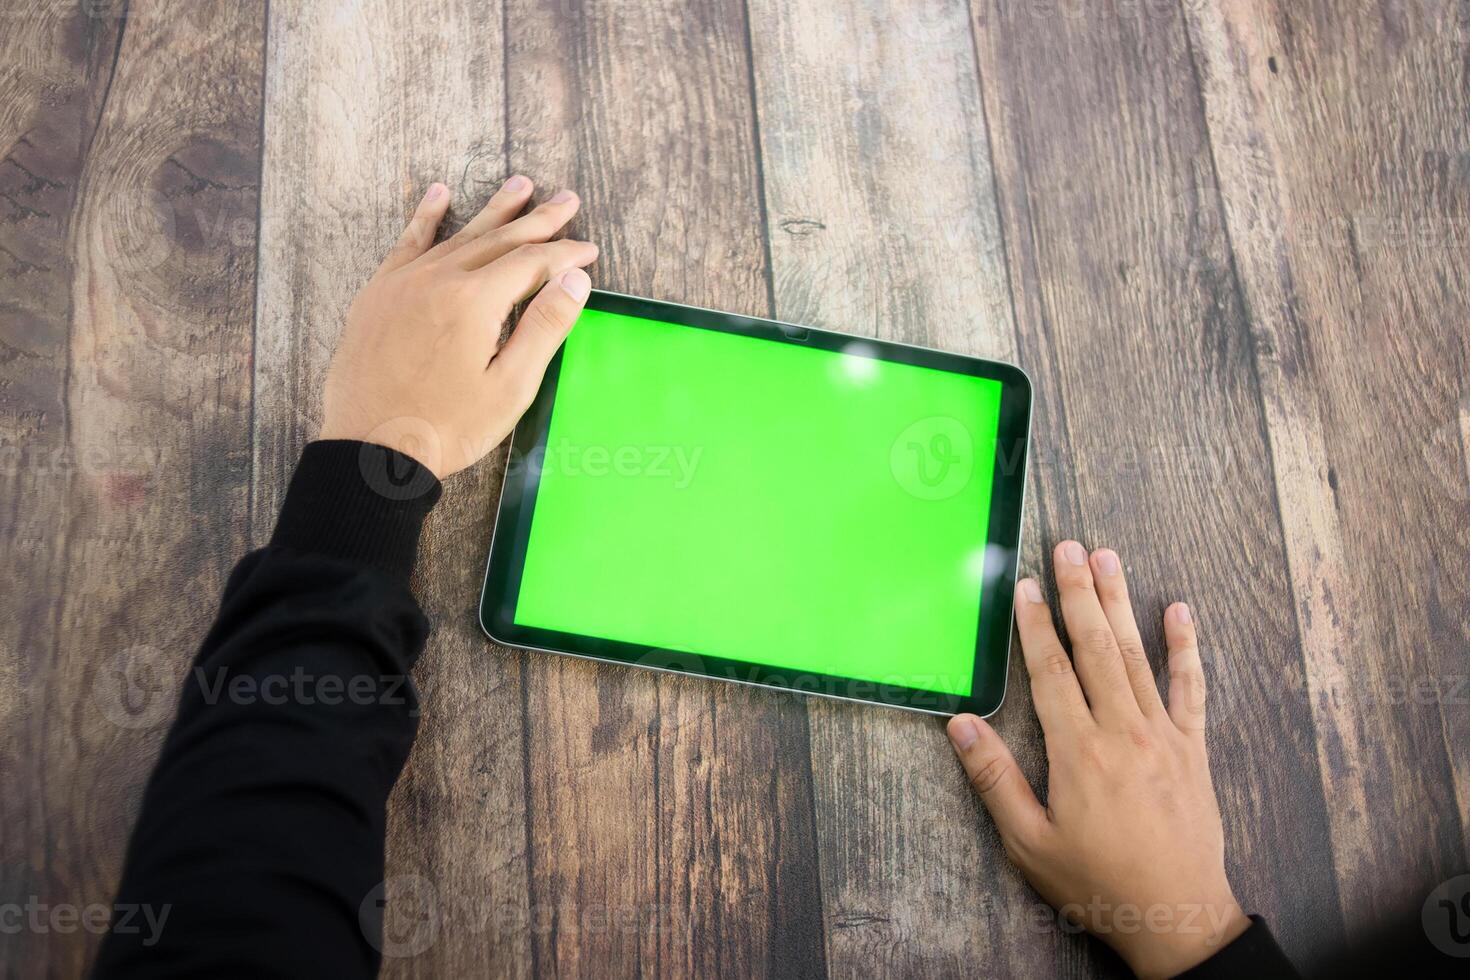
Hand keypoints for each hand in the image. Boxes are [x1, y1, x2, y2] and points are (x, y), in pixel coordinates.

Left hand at [320, 176, 598, 478]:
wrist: (371, 449)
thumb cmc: (447, 427)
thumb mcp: (510, 387)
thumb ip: (544, 327)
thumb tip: (576, 279)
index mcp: (475, 302)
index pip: (532, 263)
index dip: (565, 255)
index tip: (589, 251)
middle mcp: (439, 279)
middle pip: (499, 239)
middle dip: (538, 220)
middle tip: (568, 200)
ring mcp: (404, 283)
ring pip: (459, 235)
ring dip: (494, 211)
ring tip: (521, 185)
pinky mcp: (379, 294)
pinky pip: (408, 243)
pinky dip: (426, 217)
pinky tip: (439, 194)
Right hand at [947, 541, 1247, 977]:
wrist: (1176, 916)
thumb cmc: (1097, 882)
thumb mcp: (1030, 843)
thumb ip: (995, 780)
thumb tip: (960, 726)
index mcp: (1080, 753)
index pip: (1051, 673)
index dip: (1034, 627)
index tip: (1024, 587)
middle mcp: (1123, 732)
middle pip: (1096, 648)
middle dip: (1079, 593)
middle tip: (1068, 546)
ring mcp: (1164, 736)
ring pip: (1137, 656)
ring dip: (1121, 603)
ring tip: (1108, 558)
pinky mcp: (1193, 748)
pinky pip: (1190, 688)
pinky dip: (1185, 647)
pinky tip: (1179, 611)